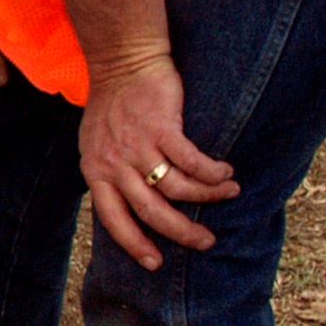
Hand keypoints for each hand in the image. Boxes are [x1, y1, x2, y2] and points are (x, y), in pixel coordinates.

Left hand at [79, 53, 237, 269]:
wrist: (122, 62)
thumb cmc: (113, 106)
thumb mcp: (98, 144)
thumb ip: (111, 173)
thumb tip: (132, 204)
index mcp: (96, 171)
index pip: (113, 218)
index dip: (134, 243)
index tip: (155, 263)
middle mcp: (115, 163)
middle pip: (152, 211)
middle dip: (181, 232)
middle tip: (207, 242)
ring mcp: (138, 146)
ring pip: (178, 188)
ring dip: (209, 196)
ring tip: (229, 193)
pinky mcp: (162, 127)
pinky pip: (193, 161)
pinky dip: (213, 172)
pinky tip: (226, 173)